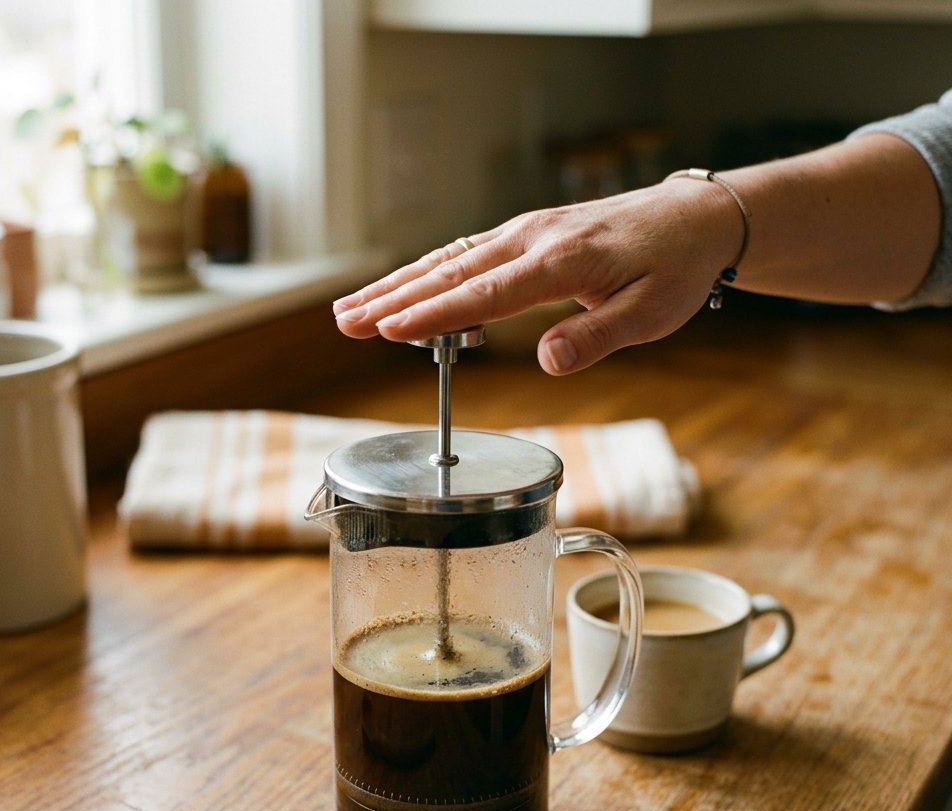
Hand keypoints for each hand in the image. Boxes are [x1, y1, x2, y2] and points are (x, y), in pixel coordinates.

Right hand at [334, 180, 740, 373]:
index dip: (432, 315)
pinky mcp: (525, 234)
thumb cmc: (673, 268)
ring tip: (352, 308)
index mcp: (559, 260)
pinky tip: (402, 289)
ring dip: (397, 284)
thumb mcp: (650, 314)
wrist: (695, 219)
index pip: (483, 293)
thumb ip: (595, 339)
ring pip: (448, 259)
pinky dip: (426, 273)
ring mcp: (525, 231)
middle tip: (346, 322)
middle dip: (393, 298)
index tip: (387, 330)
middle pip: (450, 271)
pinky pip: (465, 253)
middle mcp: (532, 238)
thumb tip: (544, 362)